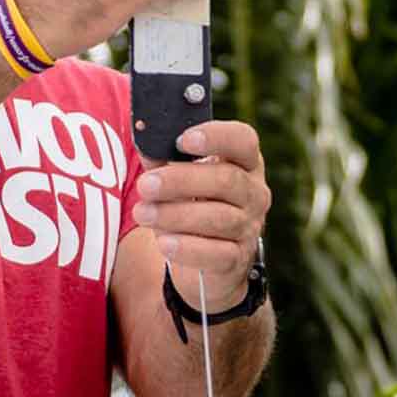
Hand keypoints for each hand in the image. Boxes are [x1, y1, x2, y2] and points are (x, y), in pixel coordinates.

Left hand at [132, 120, 269, 308]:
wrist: (208, 259)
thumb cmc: (192, 202)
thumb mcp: (179, 176)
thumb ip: (162, 157)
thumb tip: (144, 139)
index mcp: (243, 161)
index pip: (242, 140)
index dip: (215, 137)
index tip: (182, 140)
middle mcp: (254, 192)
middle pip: (226, 180)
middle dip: (181, 181)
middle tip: (145, 185)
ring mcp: (249, 226)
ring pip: (219, 218)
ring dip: (176, 215)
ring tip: (142, 213)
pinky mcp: (238, 258)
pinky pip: (217, 253)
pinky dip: (188, 248)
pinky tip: (164, 242)